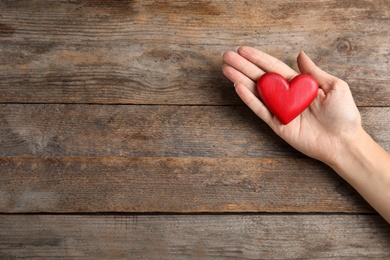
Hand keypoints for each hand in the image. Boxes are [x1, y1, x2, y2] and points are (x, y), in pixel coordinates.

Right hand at [222, 46, 361, 166]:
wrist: (343, 143)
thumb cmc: (343, 115)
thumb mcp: (334, 86)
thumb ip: (313, 71)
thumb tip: (300, 54)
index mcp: (298, 84)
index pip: (274, 67)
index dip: (258, 58)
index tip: (242, 50)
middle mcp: (286, 95)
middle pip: (260, 77)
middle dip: (243, 66)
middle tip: (226, 56)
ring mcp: (280, 110)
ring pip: (256, 91)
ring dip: (241, 79)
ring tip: (226, 69)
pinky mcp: (277, 124)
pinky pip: (260, 109)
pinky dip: (249, 99)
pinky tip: (238, 87)